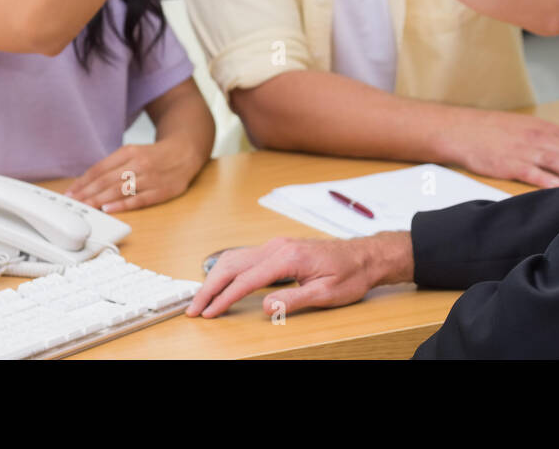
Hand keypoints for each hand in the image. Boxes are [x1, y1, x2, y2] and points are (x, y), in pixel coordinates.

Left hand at [64, 137, 206, 212]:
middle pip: (107, 180)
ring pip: (120, 190)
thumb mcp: (133, 152)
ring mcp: (151, 177)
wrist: (187, 151)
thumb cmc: (155, 155)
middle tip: (72, 204)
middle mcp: (139, 163)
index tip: (70, 193)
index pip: (100, 169)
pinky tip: (109, 209)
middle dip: (87, 193)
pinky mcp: (162, 190)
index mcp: (129, 152)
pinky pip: (139, 199)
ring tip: (85, 208)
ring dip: (100, 200)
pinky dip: (123, 205)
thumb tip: (88, 183)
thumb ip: (113, 166)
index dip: (83, 182)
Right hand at [185, 232, 412, 318]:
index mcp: (288, 257)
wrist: (365, 255)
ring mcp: (277, 244)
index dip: (224, 298)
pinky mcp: (278, 248)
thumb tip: (266, 307)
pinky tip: (219, 282)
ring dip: (214, 278)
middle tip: (193, 309)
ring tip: (201, 299)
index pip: (246, 279)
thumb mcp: (327, 293)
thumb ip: (294, 300)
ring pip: (235, 258)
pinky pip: (245, 257)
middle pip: (232, 265)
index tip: (209, 313)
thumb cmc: (350, 273)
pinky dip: (227, 270)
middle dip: (209, 288)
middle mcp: (278, 246)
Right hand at [445, 112, 558, 187]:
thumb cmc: (497, 131)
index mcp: (546, 130)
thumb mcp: (528, 129)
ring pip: (557, 162)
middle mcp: (539, 138)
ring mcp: (523, 150)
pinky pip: (528, 171)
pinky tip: (556, 186)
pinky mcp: (507, 163)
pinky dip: (542, 178)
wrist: (463, 129)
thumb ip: (553, 142)